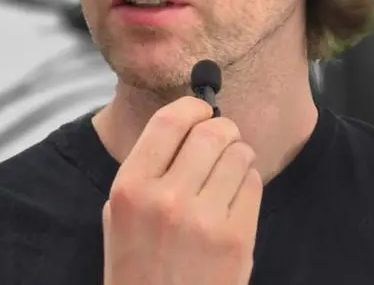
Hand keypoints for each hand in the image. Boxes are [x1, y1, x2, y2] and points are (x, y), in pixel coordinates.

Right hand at [102, 96, 261, 284]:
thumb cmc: (139, 266)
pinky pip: (254, 184)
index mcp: (130, 188)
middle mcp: (166, 200)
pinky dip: (248, 183)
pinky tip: (234, 199)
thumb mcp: (119, 214)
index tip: (201, 111)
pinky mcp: (236, 239)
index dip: (192, 107)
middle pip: (211, 132)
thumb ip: (146, 168)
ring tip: (227, 172)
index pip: (169, 121)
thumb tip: (185, 122)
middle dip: (223, 128)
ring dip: (238, 155)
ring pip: (239, 154)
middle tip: (222, 138)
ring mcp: (204, 221)